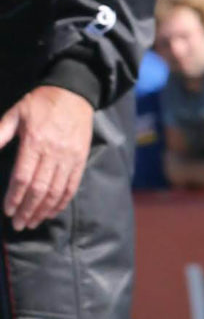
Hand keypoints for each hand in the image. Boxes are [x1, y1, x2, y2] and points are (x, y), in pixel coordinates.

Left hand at [0, 86, 94, 230]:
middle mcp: (53, 153)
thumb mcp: (16, 113)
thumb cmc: (40, 103)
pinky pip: (71, 186)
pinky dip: (61, 202)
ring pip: (55, 191)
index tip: (7, 210)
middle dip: (27, 209)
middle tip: (18, 224)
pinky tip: (51, 212)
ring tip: (33, 222)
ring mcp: (69, 158)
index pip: (23, 177)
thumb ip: (1, 133)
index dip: (14, 196)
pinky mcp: (80, 160)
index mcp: (34, 142)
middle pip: (39, 189)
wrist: (74, 94)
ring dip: (43, 210)